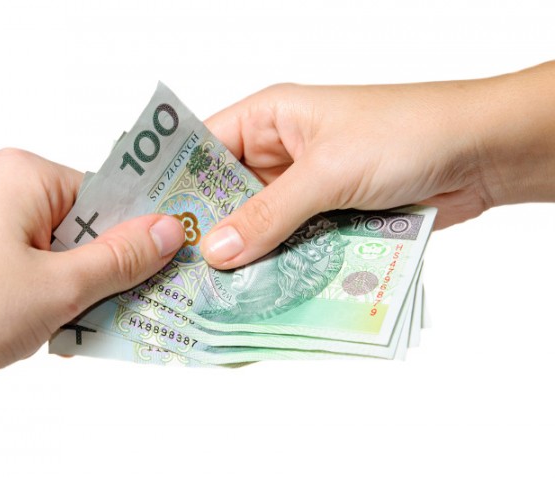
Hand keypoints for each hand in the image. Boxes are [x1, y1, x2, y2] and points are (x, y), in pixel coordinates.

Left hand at [0, 148, 183, 415]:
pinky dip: (32, 289)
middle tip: (112, 309)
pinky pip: (15, 259)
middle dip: (98, 270)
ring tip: (64, 324)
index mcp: (26, 174)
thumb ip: (119, 259)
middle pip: (79, 223)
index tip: (162, 268)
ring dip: (66, 286)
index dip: (136, 236)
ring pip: (48, 247)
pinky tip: (31, 324)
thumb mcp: (57, 288)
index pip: (108, 196)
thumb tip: (168, 230)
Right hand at [200, 62, 554, 268]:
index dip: (176, 187)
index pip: (203, 149)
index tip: (150, 228)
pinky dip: (279, 267)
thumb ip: (269, 214)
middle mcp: (280, 153)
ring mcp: (305, 189)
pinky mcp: (329, 217)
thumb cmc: (404, 133)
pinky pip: (292, 245)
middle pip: (227, 196)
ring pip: (260, 227)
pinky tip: (259, 295)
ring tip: (211, 295)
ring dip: (246, 256)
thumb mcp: (327, 171)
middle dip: (209, 232)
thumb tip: (216, 252)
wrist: (477, 152)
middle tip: (177, 274)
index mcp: (269, 118)